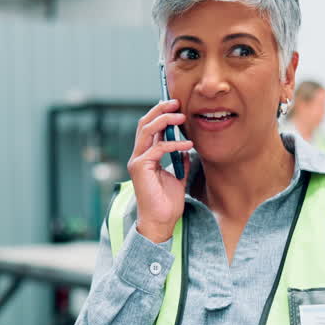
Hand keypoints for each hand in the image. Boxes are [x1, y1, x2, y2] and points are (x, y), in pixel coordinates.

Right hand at [128, 99, 192, 242]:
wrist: (161, 222)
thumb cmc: (167, 203)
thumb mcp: (177, 177)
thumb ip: (178, 161)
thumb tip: (185, 148)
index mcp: (145, 157)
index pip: (149, 128)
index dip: (160, 114)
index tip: (175, 106)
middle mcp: (138, 156)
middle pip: (145, 124)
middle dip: (160, 110)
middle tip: (177, 102)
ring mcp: (137, 161)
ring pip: (146, 130)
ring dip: (164, 120)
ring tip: (181, 116)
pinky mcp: (140, 168)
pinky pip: (158, 148)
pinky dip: (174, 144)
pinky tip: (187, 145)